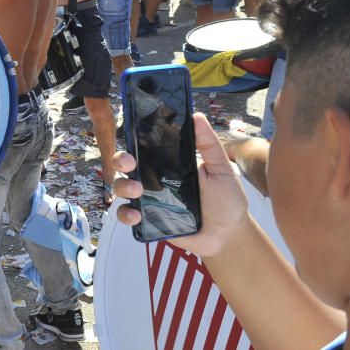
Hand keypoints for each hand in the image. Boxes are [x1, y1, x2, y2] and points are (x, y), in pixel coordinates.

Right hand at [112, 113, 249, 258]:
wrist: (228, 235)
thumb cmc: (226, 199)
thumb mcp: (221, 169)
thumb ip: (209, 144)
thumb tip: (197, 115)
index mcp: (169, 162)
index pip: (145, 146)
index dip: (134, 139)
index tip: (134, 136)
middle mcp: (154, 178)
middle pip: (126, 165)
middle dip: (120, 160)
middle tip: (129, 162)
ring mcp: (149, 199)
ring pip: (122, 187)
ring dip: (122, 186)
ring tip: (136, 191)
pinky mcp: (148, 220)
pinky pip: (127, 215)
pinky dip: (125, 214)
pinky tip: (135, 215)